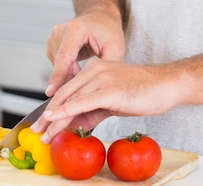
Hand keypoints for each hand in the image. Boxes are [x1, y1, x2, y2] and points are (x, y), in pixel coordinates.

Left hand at [32, 58, 178, 142]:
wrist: (165, 85)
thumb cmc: (143, 92)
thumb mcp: (112, 102)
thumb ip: (93, 111)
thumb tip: (75, 124)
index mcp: (95, 69)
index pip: (68, 89)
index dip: (53, 107)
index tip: (43, 123)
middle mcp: (95, 69)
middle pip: (65, 93)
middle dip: (48, 114)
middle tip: (36, 131)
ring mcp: (102, 77)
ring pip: (71, 99)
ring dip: (54, 118)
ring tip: (44, 133)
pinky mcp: (109, 89)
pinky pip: (83, 101)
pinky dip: (67, 110)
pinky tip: (55, 117)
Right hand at [44, 11, 125, 95]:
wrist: (101, 17)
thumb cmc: (108, 29)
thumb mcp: (115, 47)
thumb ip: (105, 66)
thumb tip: (96, 85)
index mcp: (75, 29)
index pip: (64, 56)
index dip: (58, 75)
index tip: (51, 92)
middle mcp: (61, 30)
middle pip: (59, 62)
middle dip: (67, 80)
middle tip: (78, 94)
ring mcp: (55, 36)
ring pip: (57, 65)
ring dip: (68, 74)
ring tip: (83, 74)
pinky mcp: (53, 42)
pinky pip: (57, 63)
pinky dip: (66, 69)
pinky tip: (77, 69)